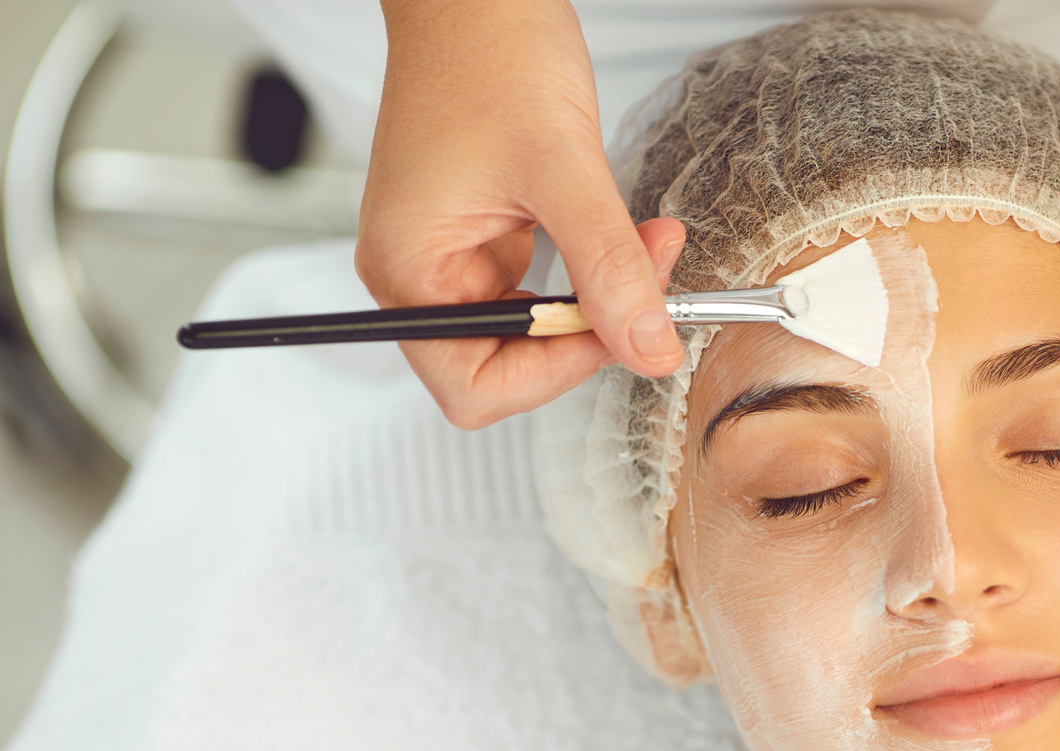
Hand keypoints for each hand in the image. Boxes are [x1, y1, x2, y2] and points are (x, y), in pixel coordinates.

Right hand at [358, 0, 685, 428]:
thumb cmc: (491, 52)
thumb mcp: (564, 168)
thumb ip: (609, 269)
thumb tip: (649, 351)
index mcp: (407, 268)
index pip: (471, 386)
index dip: (552, 372)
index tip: (617, 327)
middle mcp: (419, 274)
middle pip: (504, 369)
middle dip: (584, 336)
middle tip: (645, 285)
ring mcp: (451, 259)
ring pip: (535, 333)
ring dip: (598, 303)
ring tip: (643, 245)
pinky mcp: (485, 240)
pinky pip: (545, 291)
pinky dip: (592, 274)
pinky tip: (622, 235)